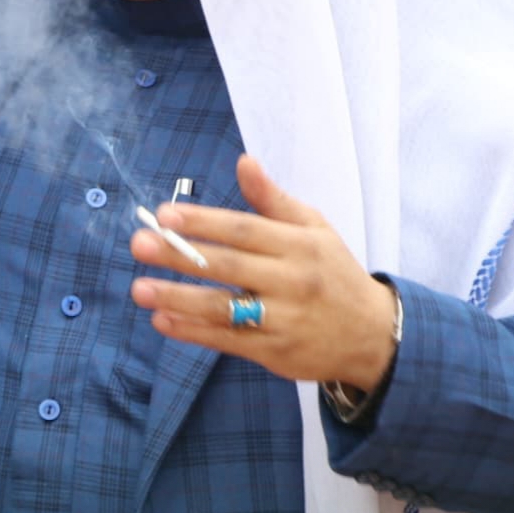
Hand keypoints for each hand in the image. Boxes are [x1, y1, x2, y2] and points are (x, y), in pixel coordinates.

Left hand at [129, 154, 398, 391]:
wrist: (372, 335)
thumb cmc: (333, 273)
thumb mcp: (314, 228)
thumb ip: (273, 199)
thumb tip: (244, 161)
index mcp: (299, 245)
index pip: (244, 229)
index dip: (204, 222)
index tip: (165, 214)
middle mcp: (291, 281)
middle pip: (229, 266)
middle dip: (181, 255)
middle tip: (140, 244)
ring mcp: (283, 319)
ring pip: (224, 308)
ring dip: (179, 298)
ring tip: (140, 289)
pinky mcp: (274, 351)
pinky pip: (227, 340)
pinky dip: (193, 332)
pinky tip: (162, 321)